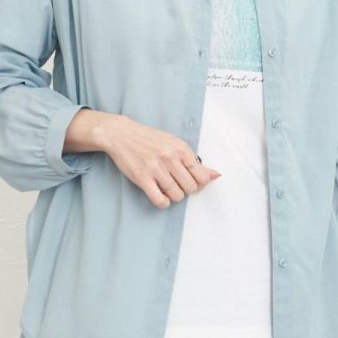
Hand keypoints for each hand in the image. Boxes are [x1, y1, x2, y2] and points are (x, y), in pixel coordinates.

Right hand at [95, 116, 220, 207]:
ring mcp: (156, 169)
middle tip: (177, 184)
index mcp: (181, 149)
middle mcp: (170, 158)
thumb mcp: (174, 144)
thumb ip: (194, 160)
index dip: (198, 183)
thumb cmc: (150, 140)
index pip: (202, 176)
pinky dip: (163, 202)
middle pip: (191, 188)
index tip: (190, 180)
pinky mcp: (142, 178)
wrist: (121, 134)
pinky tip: (160, 196)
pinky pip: (160, 200)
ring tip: (167, 188)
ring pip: (177, 195)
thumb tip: (216, 175)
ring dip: (173, 196)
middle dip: (186, 190)